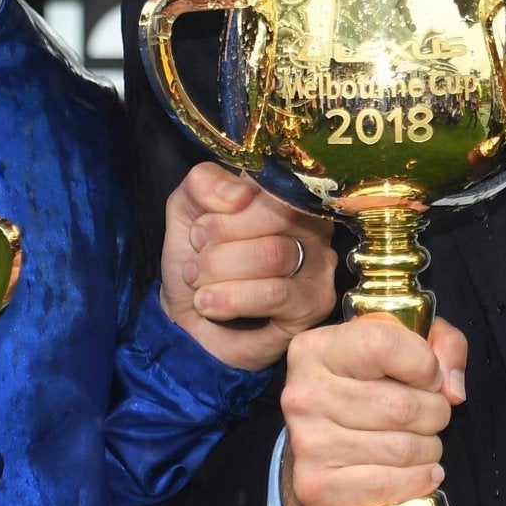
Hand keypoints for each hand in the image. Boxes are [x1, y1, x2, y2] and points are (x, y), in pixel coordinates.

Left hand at [159, 162, 337, 370]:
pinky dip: (232, 299)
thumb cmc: (196, 264)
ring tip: (199, 287)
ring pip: (274, 254)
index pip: (269, 180)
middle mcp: (312, 223)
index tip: (198, 231)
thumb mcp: (185, 212)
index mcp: (283, 192)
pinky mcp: (316, 303)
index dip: (225, 206)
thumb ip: (202, 184)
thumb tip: (240, 195)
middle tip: (195, 262)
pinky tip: (211, 306)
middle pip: (278, 212)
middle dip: (220, 239)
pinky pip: (276, 293)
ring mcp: (320, 262)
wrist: (188, 324)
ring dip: (220, 272)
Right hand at [279, 315, 467, 505]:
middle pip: (403, 406)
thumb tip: (453, 390)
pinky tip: (423, 475)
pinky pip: (389, 485)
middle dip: (435, 415)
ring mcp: (308, 443)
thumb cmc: (365, 397)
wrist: (319, 464)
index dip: (425, 365)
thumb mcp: (401, 352)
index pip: (385, 345)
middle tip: (430, 419)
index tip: (431, 380)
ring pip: (402, 448)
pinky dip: (418, 482)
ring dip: (428, 451)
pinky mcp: (316, 487)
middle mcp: (305, 394)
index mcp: (318, 349)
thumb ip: (441, 344)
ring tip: (422, 446)